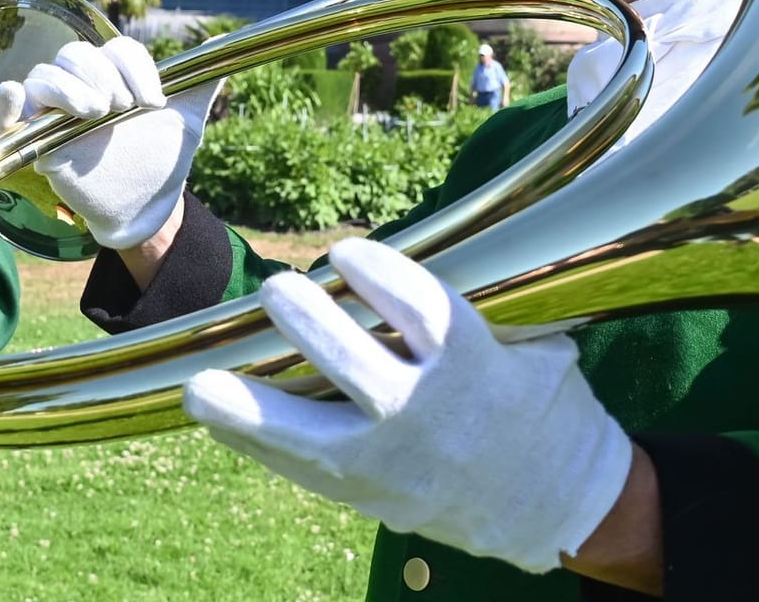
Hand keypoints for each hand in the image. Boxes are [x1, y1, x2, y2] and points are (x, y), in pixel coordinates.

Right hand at [0, 38, 217, 248]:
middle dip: (102, 76)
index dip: (136, 69)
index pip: (118, 49)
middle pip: (78, 54)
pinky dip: (11, 98)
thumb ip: (201, 84)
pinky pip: (11, 104)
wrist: (147, 204)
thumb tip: (227, 46)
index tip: (155, 103)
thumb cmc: (160, 159)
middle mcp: (85, 84)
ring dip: (69, 88)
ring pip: (45, 74)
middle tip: (122, 108)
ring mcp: (56, 109)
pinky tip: (21, 101)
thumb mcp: (187, 121)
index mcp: (118, 74)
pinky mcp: (35, 134)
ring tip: (95, 112)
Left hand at [182, 238, 632, 572]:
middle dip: (307, 325)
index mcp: (474, 364)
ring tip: (200, 386)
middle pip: (353, 367)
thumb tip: (417, 251)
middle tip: (276, 289)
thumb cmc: (541, 408)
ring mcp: (395, 464)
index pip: (419, 309)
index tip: (345, 250)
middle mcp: (429, 415)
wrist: (558, 508)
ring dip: (250, 411)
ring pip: (310, 438)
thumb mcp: (535, 345)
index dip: (378, 273)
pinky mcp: (372, 498)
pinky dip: (257, 444)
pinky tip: (217, 417)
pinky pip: (302, 472)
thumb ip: (478, 307)